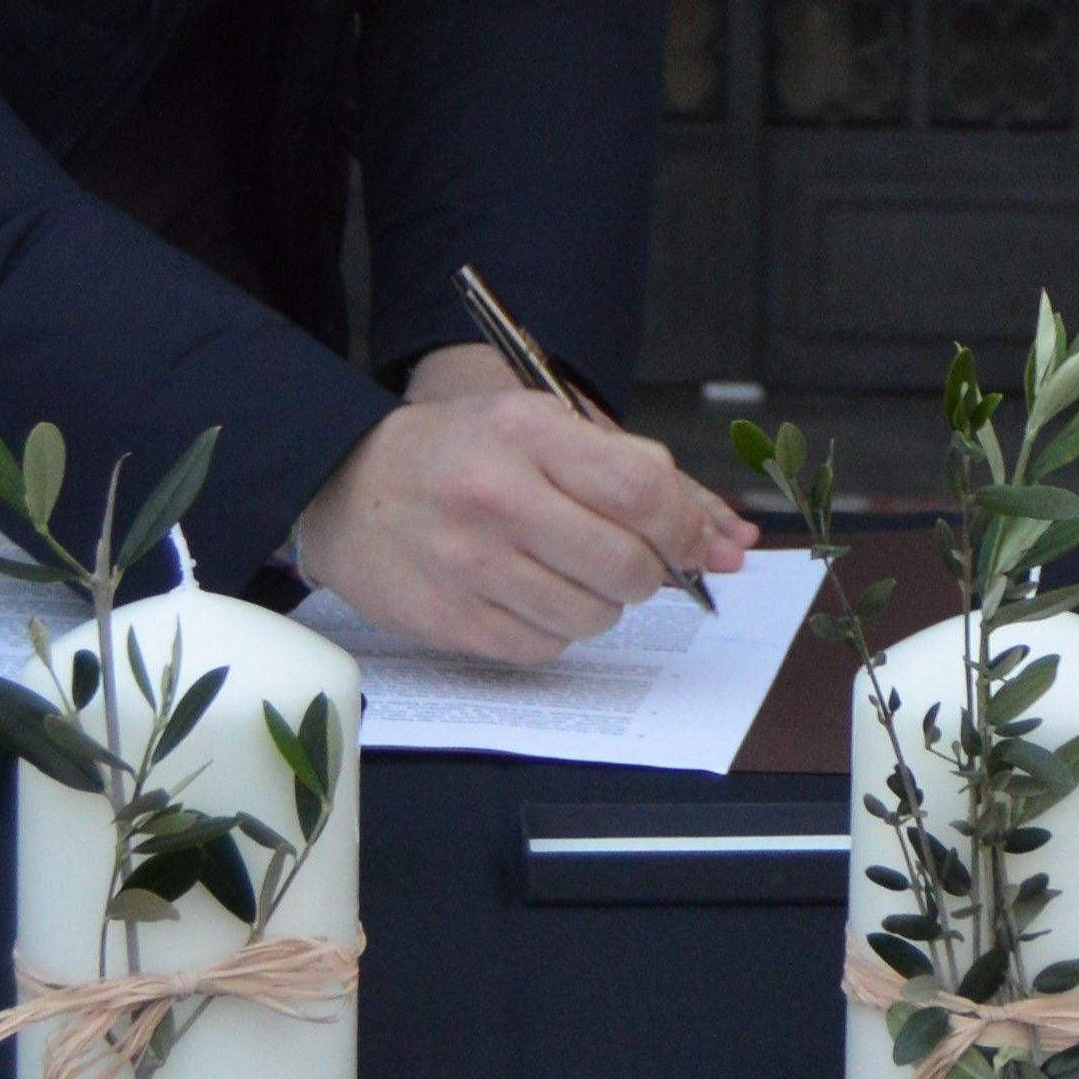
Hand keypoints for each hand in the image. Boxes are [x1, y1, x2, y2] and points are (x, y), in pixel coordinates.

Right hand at [290, 345, 752, 665]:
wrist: (346, 486)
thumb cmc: (462, 453)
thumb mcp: (545, 429)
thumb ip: (644, 479)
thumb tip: (733, 542)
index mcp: (526, 430)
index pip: (643, 490)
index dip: (687, 528)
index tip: (699, 545)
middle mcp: (494, 495)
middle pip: (625, 566)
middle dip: (645, 574)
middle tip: (625, 561)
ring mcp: (465, 563)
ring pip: (590, 617)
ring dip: (597, 604)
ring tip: (561, 570)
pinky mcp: (445, 619)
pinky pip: (542, 649)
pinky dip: (550, 630)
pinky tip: (523, 594)